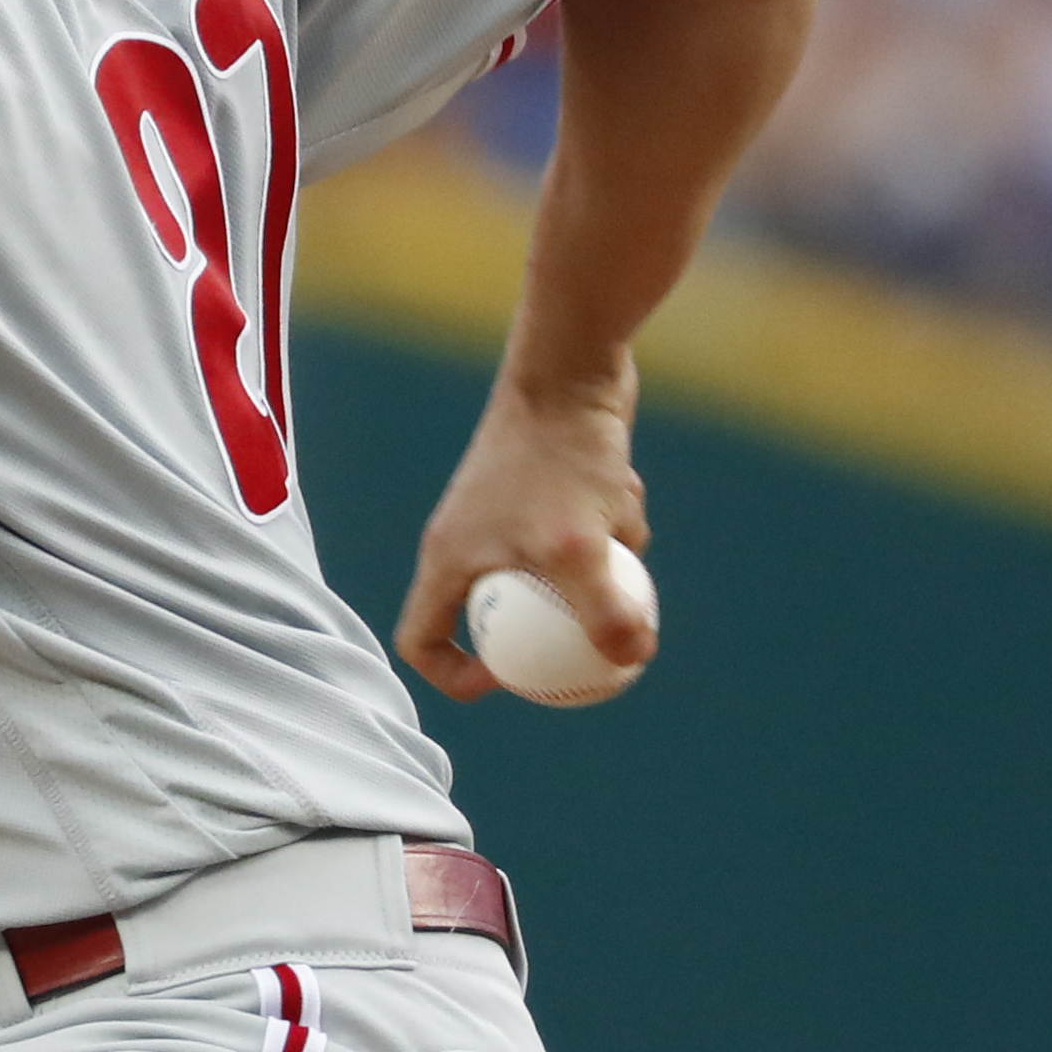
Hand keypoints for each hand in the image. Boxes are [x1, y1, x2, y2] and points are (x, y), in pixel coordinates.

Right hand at [393, 349, 654, 702]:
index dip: (456, 675)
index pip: (422, 639)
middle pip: (501, 614)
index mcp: (447, 558)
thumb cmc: (560, 458)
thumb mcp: (581, 547)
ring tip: (622, 537)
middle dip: (557, 623)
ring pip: (549, 573)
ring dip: (594, 568)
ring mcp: (503, 511)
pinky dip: (607, 528)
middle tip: (598, 642)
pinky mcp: (542, 487)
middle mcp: (466, 537)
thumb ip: (603, 613)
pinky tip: (630, 499)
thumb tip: (628, 661)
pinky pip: (575, 534)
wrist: (568, 370)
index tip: (512, 680)